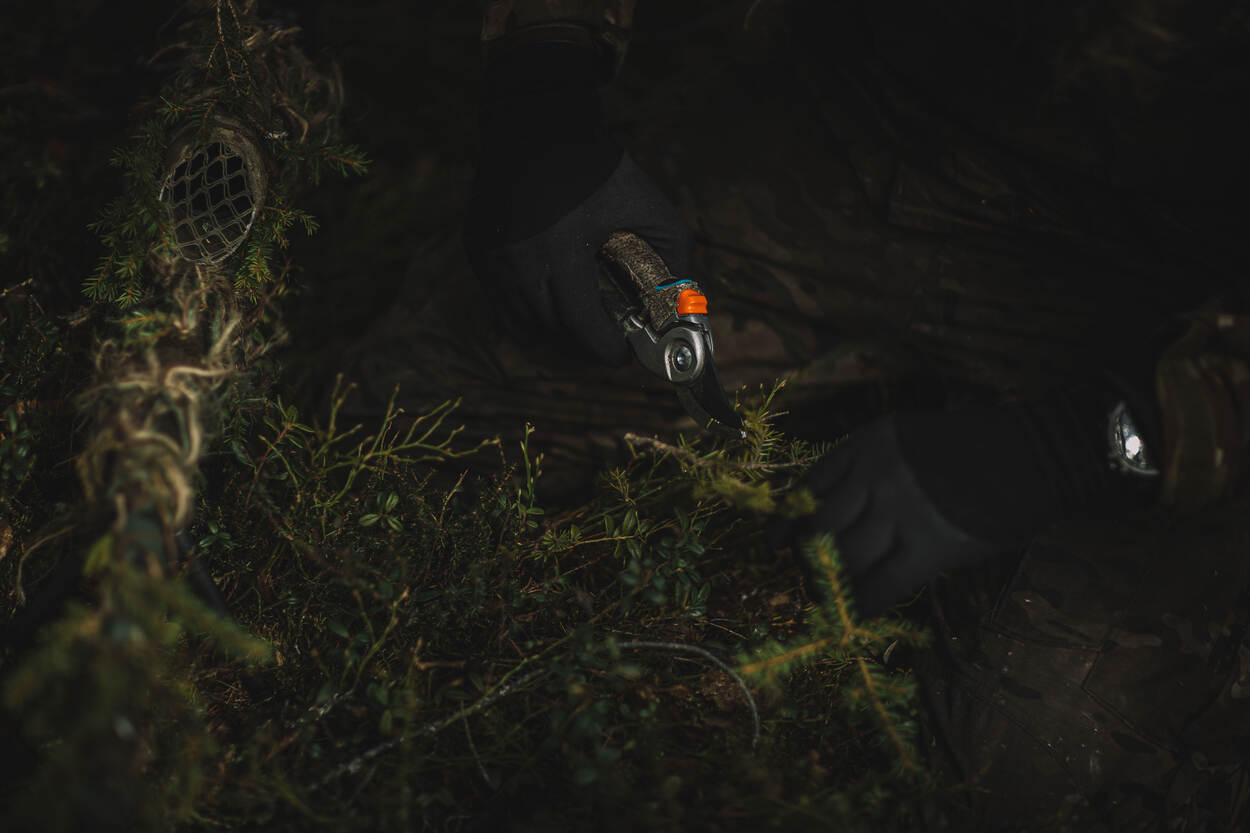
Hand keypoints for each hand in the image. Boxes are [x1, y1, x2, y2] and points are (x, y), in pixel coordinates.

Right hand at [463, 43, 691, 365]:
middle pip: (550, 332)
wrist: (537, 125)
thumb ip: (673, 257)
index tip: (622, 356)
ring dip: (554, 336)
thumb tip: (682, 308)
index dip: (603, 349)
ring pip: (521, 325)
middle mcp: (518, 259)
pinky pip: (499, 305)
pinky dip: (526, 316)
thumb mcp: (648, 206)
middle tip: (605, 345)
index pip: (580, 323)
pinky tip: (550, 309)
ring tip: (579, 330)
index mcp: (562, 248)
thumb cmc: (598, 169)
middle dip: (582, 348)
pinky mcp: (475, 251)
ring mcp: (491, 257)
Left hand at [770, 397, 1140, 616]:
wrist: (1038, 454)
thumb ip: (869, 470)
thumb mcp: (909, 440)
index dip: (786, 520)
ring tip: (826, 600)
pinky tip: (857, 616)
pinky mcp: (931, 547)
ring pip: (842, 558)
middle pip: (818, 528)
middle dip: (806, 559)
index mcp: (869, 443)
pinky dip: (863, 605)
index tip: (774, 542)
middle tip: (805, 578)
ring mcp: (902, 511)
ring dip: (829, 585)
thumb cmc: (977, 448)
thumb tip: (831, 517)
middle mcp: (876, 474)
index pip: (809, 487)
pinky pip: (882, 585)